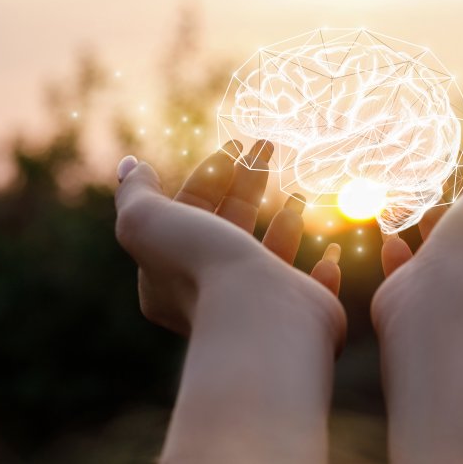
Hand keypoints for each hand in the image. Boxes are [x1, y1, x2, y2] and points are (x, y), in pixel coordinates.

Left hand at [114, 139, 343, 337]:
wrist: (259, 316)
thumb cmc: (203, 267)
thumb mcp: (149, 222)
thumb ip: (136, 193)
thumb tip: (131, 165)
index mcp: (173, 273)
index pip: (190, 212)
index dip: (210, 174)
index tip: (234, 146)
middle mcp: (213, 292)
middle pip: (231, 225)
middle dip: (249, 183)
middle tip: (268, 148)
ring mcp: (259, 304)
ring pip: (271, 255)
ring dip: (285, 220)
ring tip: (300, 194)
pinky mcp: (299, 313)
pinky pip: (313, 286)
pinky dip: (323, 265)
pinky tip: (331, 249)